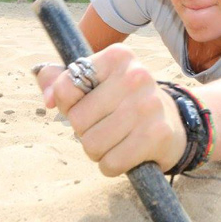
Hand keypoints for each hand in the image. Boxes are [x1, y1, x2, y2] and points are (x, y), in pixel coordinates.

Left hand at [33, 44, 186, 176]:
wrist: (172, 122)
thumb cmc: (123, 101)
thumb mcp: (95, 83)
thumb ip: (62, 83)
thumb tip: (48, 99)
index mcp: (117, 56)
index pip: (66, 86)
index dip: (70, 104)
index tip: (89, 104)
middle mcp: (136, 75)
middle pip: (77, 120)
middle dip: (84, 131)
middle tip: (106, 125)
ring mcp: (148, 105)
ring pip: (91, 144)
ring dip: (97, 151)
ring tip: (116, 139)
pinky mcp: (157, 134)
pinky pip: (111, 163)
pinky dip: (112, 165)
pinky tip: (126, 152)